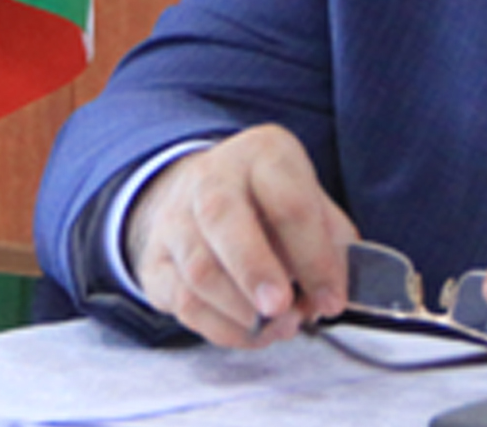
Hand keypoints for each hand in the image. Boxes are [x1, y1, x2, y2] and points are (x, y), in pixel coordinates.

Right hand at [124, 124, 358, 347]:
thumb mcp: (311, 201)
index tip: (331, 300)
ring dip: (241, 311)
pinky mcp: (154, 261)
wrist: (203, 192)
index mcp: (263, 153)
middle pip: (224, 219)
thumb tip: (328, 297)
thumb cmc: (272, 202)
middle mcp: (211, 177)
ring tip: (278, 327)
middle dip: (255, 271)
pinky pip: (181, 300)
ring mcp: (175, 218)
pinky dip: (220, 327)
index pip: (289, 203)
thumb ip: (329, 246)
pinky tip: (251, 332)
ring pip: (199, 269)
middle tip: (282, 309)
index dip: (314, 258)